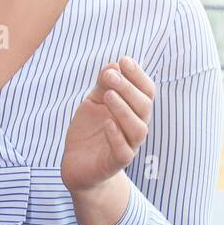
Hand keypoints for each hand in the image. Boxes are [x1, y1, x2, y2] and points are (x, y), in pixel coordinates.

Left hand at [62, 55, 155, 193]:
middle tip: (110, 76)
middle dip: (128, 88)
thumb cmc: (89, 131)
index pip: (145, 91)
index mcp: (133, 110)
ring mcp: (128, 145)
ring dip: (124, 109)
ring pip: (138, 128)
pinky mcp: (116, 162)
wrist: (78, 165)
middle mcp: (135, 127)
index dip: (138, 75)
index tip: (124, 60)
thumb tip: (113, 65)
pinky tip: (107, 123)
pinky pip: (124, 151)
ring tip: (108, 94)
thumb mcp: (92, 103)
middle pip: (144, 106)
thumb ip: (103, 86)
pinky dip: (116, 135)